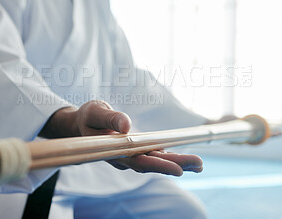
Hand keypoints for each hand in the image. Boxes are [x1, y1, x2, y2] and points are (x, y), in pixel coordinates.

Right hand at [40, 100, 202, 175]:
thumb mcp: (95, 112)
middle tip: (199, 164)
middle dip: (177, 164)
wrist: (81, 124)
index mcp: (114, 151)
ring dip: (178, 162)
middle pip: (153, 163)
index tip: (178, 170)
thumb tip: (127, 125)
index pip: (138, 161)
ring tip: (198, 164)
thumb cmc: (87, 118)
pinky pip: (155, 154)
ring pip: (156, 160)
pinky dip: (171, 156)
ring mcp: (132, 154)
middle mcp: (125, 158)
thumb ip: (110, 118)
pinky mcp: (136, 149)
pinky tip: (186, 159)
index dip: (158, 165)